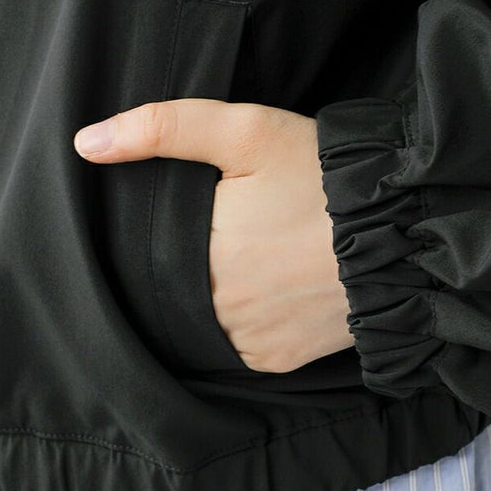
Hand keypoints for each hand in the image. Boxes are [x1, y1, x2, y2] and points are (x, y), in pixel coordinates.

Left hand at [73, 99, 353, 372]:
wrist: (405, 232)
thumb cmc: (323, 177)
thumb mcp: (247, 132)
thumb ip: (163, 129)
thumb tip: (86, 143)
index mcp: (201, 257)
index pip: (145, 253)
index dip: (158, 233)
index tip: (183, 216)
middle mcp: (218, 311)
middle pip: (173, 289)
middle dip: (189, 262)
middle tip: (226, 231)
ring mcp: (249, 342)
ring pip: (202, 321)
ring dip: (212, 296)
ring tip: (247, 258)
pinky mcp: (278, 360)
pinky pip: (240, 344)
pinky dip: (243, 321)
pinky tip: (266, 289)